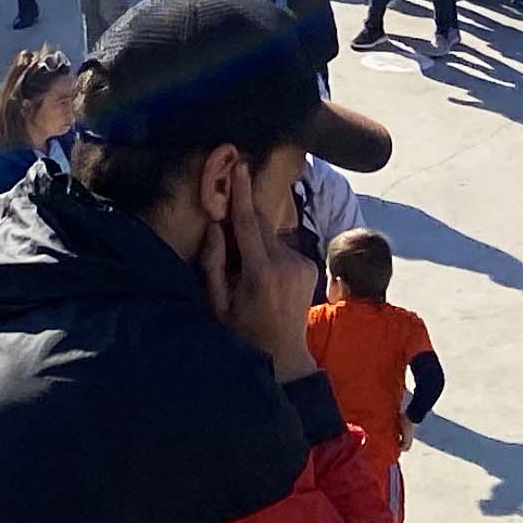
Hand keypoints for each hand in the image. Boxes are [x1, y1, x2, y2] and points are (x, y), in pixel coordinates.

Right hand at [196, 153, 315, 381]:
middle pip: (261, 226)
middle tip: (228, 239)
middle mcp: (286, 264)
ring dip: (257, 244)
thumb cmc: (242, 332)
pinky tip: (265, 279)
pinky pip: (283, 248)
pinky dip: (270, 253)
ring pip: (272, 237)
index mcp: (261, 274)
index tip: (239, 165)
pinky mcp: (310, 267)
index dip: (242, 193)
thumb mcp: (217, 305)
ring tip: (248, 276)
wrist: (284, 356)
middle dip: (244, 223)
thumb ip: (213, 264)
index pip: (249, 224)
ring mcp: (302, 265)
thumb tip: (214, 227)